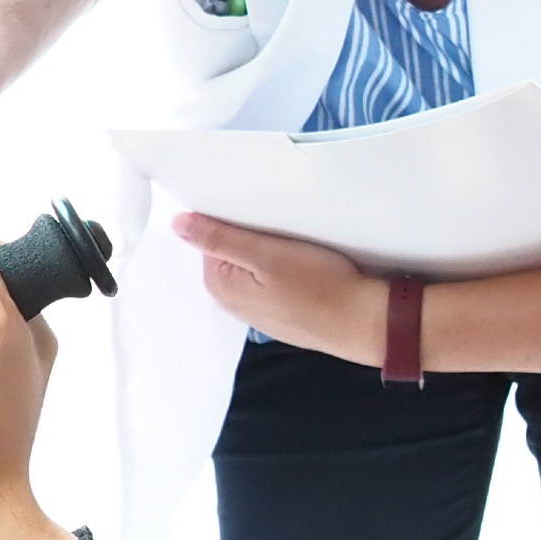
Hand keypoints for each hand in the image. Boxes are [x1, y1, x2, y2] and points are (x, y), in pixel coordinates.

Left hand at [176, 213, 387, 365]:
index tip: (261, 218)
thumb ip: (219, 238)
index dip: (235, 221)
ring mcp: (257, 309)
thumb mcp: (266, 254)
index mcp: (220, 284)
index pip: (211, 236)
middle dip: (252, 236)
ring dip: (271, 251)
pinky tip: (305, 266)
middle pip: (232, 251)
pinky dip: (285, 268)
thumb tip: (179, 223)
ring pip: (255, 265)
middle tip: (283, 232)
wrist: (362, 321)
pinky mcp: (280, 311)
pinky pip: (272, 280)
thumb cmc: (318, 286)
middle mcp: (232, 301)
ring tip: (298, 248)